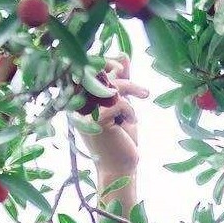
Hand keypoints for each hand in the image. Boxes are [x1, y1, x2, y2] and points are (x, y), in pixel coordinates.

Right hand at [75, 55, 149, 177]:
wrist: (121, 167)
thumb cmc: (121, 137)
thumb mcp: (122, 105)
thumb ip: (121, 81)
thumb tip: (123, 55)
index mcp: (80, 98)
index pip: (88, 68)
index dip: (105, 61)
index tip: (122, 67)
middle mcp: (78, 104)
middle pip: (98, 72)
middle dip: (122, 74)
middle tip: (141, 88)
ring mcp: (85, 113)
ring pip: (109, 86)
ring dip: (131, 88)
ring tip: (144, 95)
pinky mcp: (96, 123)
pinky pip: (117, 102)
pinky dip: (130, 109)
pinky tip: (132, 121)